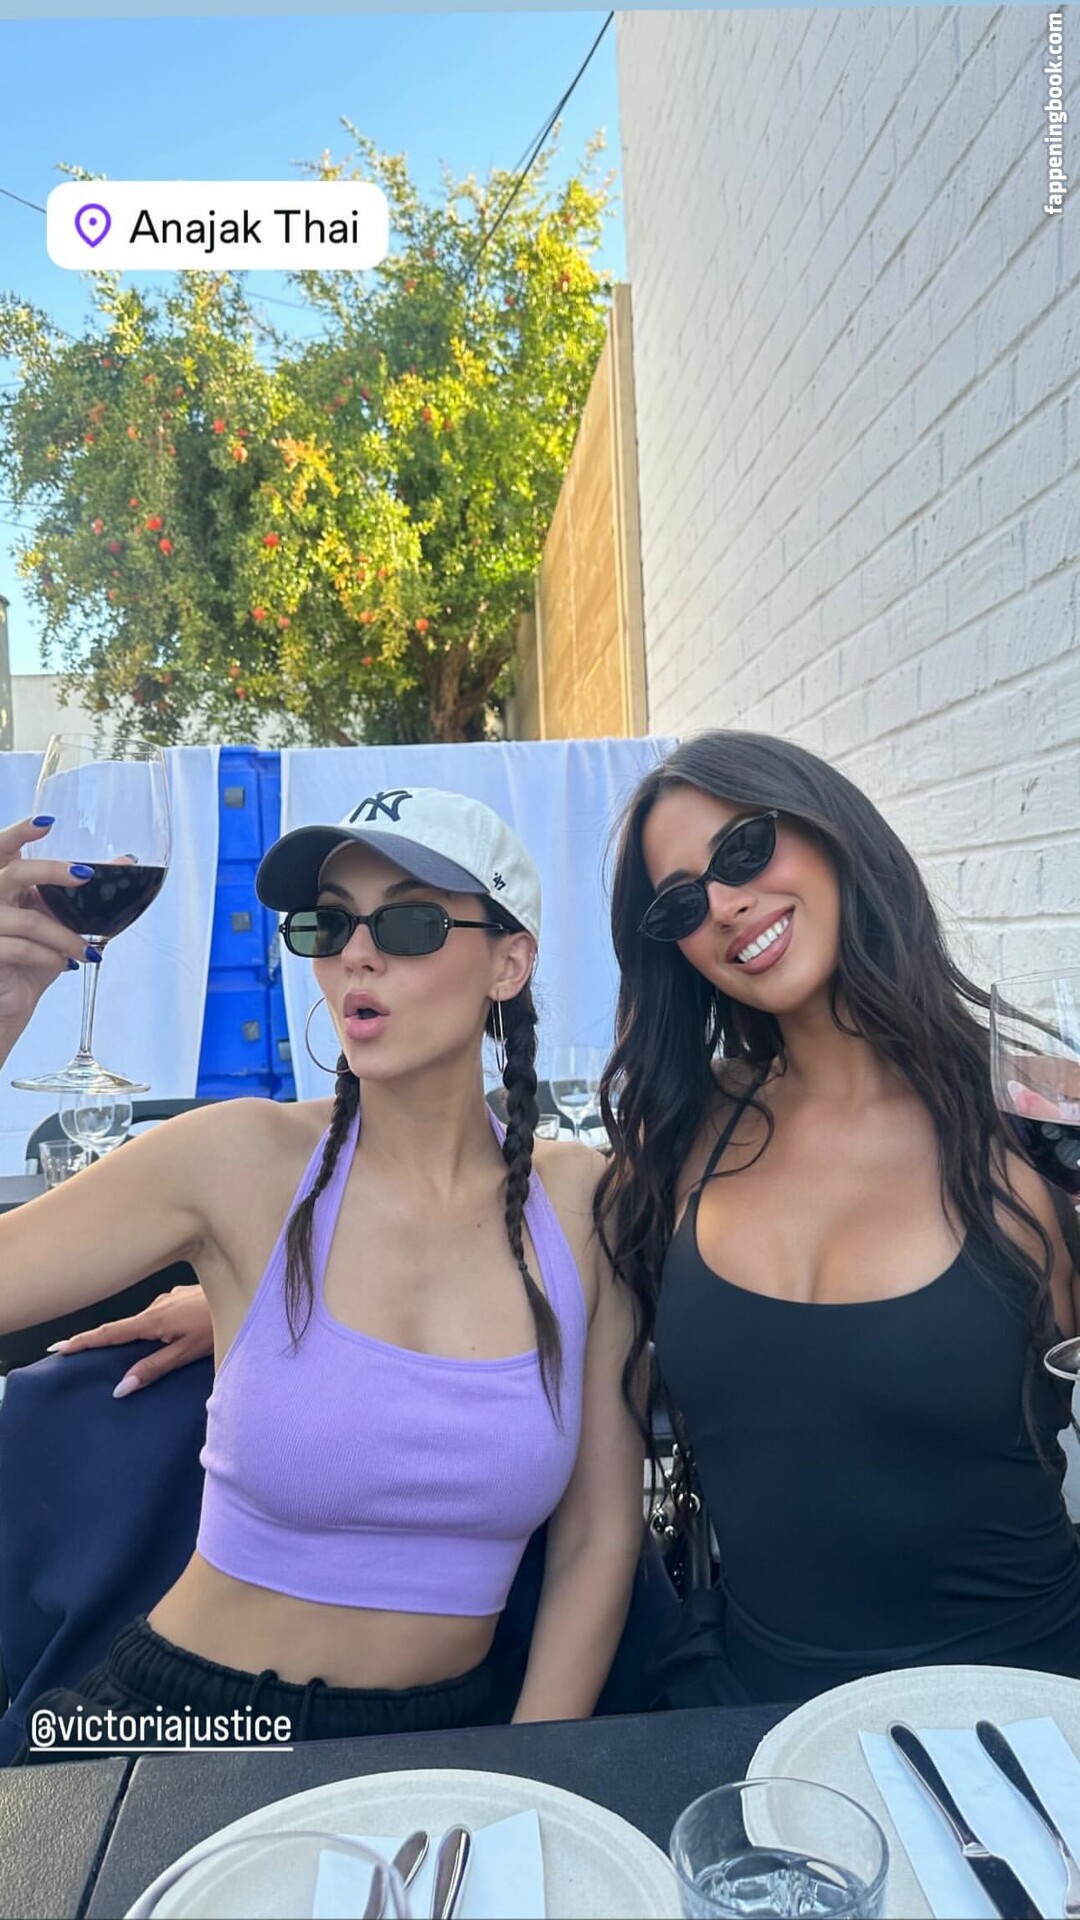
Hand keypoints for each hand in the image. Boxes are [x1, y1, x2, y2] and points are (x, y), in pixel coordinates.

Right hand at [0, 818, 88, 1048]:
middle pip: (15, 873)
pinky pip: (22, 949)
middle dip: (51, 871)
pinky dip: (50, 957)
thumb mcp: (59, 918)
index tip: (47, 823)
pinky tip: (64, 964)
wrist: (14, 997)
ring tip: (88, 950)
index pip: (4, 848)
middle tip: (86, 874)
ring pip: (29, 921)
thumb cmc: (34, 955)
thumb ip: (80, 891)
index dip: (20, 832)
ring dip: (65, 936)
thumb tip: (126, 860)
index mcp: (6, 882)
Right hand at [47, 1283, 213, 1396]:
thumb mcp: (186, 1353)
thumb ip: (153, 1369)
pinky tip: (171, 1335)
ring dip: (141, 1334)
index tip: (58, 1348)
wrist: (248, 1293)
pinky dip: (157, 1325)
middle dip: (110, 1341)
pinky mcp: (182, 1294)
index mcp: (152, 1320)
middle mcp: (156, 1304)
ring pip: (146, 1320)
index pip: (108, 1333)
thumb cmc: (218, 1325)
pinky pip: (161, 1313)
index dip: (82, 1341)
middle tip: (88, 1355)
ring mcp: (169, 1296)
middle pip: (125, 1327)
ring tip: (140, 1352)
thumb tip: (120, 1388)